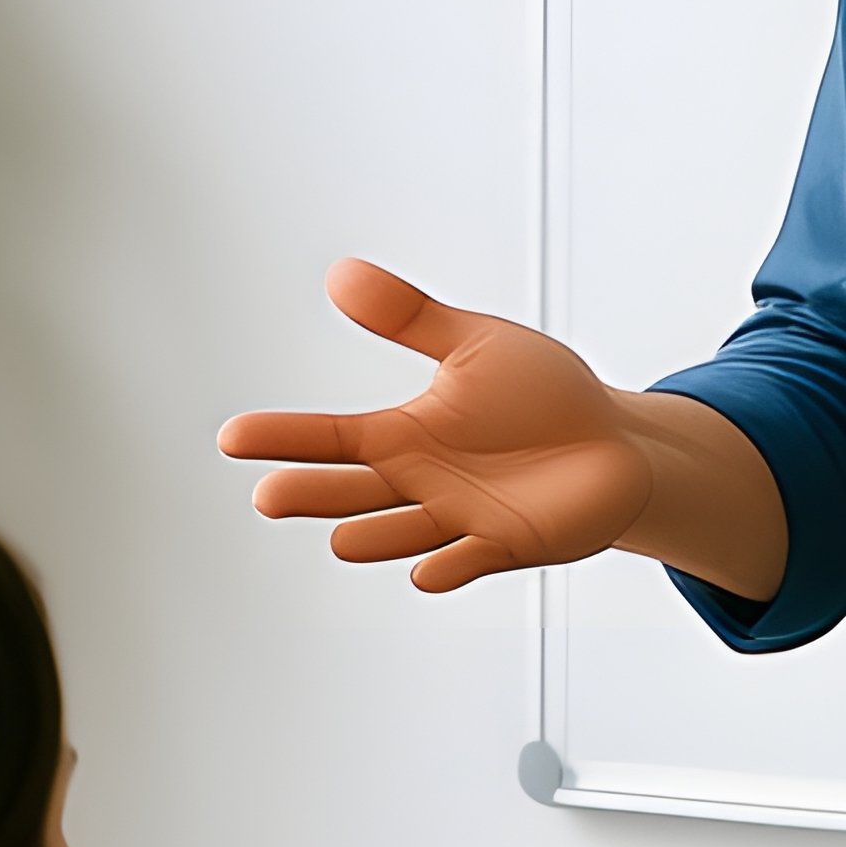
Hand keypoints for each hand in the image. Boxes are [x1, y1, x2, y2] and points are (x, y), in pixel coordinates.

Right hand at [218, 259, 653, 591]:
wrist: (614, 447)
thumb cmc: (543, 399)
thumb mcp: (476, 345)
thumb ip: (409, 318)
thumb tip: (341, 274)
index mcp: (405, 437)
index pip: (330, 438)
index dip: (282, 438)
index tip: (232, 437)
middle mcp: (419, 484)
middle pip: (349, 494)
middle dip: (311, 496)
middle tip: (269, 496)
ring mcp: (457, 520)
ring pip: (399, 534)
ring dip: (373, 539)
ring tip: (343, 539)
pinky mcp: (504, 546)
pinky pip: (468, 563)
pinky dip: (447, 570)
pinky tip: (427, 572)